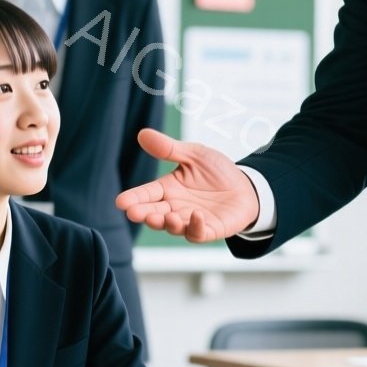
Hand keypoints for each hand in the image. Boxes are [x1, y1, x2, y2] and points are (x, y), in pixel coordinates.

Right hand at [115, 128, 259, 242]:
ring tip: (165, 217)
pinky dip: (195, 227)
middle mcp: (175, 207)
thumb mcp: (194, 154)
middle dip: (144, 214)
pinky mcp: (208, 230)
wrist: (246, 186)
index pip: (147, 194)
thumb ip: (170, 149)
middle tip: (135, 213)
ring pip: (173, 227)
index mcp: (168, 189)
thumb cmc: (217, 171)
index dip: (134, 198)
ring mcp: (190, 220)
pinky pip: (198, 233)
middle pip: (155, 213)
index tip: (121, 202)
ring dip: (167, 224)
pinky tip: (195, 216)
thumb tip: (142, 134)